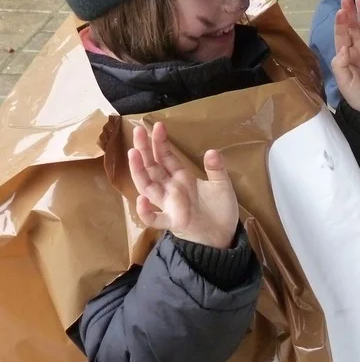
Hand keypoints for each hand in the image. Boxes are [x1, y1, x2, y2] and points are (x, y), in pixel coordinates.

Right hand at [128, 122, 238, 249]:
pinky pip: (154, 218)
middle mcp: (171, 189)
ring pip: (148, 187)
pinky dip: (145, 211)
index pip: (166, 157)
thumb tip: (212, 151)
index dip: (160, 143)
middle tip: (138, 131)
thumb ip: (216, 170)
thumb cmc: (221, 210)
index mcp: (181, 178)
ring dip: (139, 171)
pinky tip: (142, 199)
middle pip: (152, 167)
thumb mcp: (222, 186)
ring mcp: (169, 205)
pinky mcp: (172, 222)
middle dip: (144, 149)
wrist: (224, 235)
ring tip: (133, 154)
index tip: (157, 126)